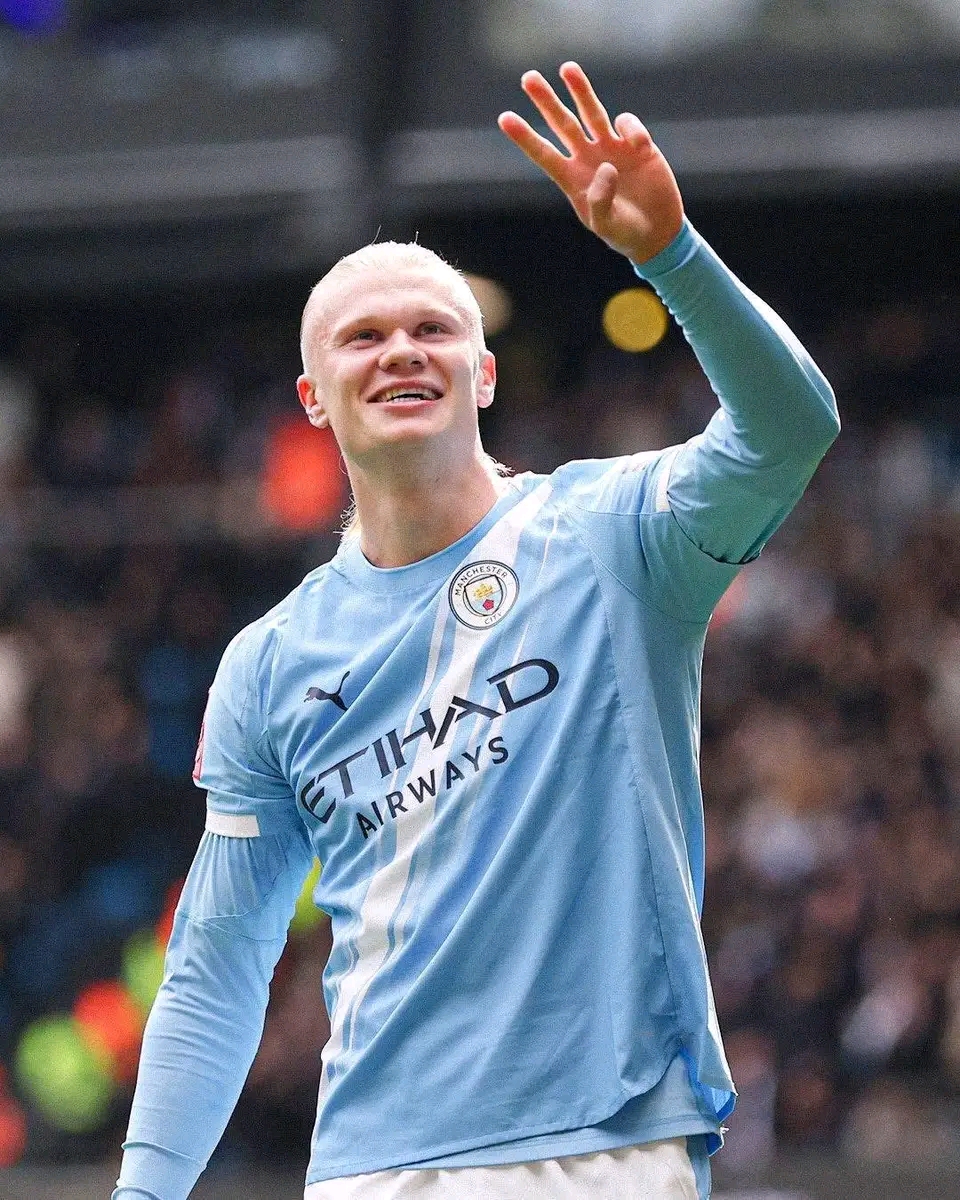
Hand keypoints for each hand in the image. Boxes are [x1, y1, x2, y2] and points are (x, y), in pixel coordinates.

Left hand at [498, 62, 683, 264]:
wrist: (657, 232)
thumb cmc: (625, 234)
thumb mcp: (607, 226)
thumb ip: (601, 201)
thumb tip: (606, 166)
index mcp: (573, 180)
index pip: (544, 154)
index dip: (525, 137)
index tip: (504, 118)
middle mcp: (588, 159)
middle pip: (562, 124)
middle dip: (546, 101)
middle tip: (528, 78)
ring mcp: (611, 148)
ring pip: (591, 112)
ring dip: (579, 90)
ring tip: (566, 68)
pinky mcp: (636, 144)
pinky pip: (627, 124)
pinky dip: (631, 129)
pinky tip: (640, 148)